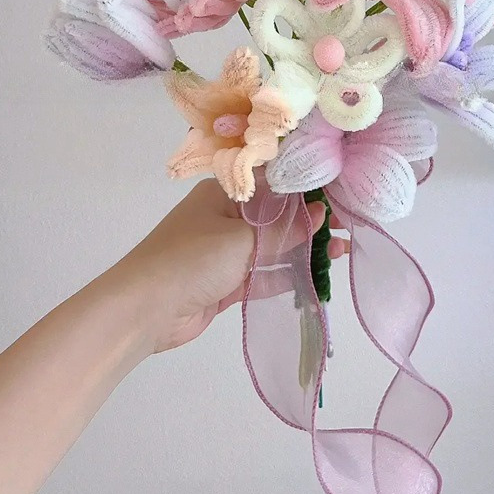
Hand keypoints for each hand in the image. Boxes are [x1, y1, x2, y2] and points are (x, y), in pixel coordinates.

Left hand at [111, 179, 348, 353]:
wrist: (144, 309)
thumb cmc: (191, 259)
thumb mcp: (242, 240)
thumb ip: (283, 230)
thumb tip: (320, 212)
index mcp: (225, 193)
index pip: (274, 183)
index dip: (309, 188)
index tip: (343, 194)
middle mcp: (226, 217)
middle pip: (277, 215)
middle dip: (312, 221)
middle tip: (350, 225)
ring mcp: (226, 251)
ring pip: (273, 245)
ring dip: (305, 248)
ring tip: (344, 249)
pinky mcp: (227, 282)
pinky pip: (264, 273)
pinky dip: (288, 273)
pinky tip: (318, 273)